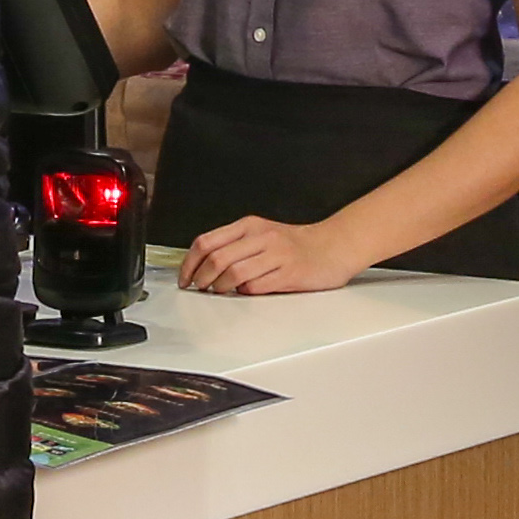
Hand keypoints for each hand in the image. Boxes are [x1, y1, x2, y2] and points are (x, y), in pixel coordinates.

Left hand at [181, 210, 370, 298]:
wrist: (333, 246)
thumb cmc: (295, 244)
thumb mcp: (261, 234)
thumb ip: (234, 245)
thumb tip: (202, 266)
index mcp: (249, 225)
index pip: (207, 241)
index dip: (189, 262)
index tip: (185, 277)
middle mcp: (261, 237)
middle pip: (217, 258)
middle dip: (202, 278)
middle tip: (200, 288)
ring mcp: (276, 255)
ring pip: (234, 273)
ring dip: (220, 288)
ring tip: (220, 292)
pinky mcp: (288, 274)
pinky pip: (256, 287)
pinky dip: (244, 293)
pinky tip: (244, 293)